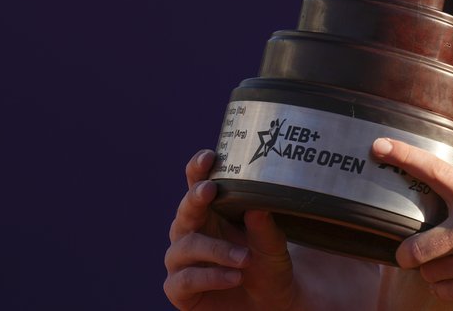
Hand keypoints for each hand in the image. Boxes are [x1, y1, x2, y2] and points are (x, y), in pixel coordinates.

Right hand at [162, 150, 300, 309]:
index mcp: (210, 212)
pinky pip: (185, 279)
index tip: (209, 156)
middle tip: (209, 190)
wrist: (270, 304)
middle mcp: (190, 232)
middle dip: (195, 199)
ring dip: (216, 249)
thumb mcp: (273, 245)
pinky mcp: (179, 289)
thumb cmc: (267, 265)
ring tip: (244, 258)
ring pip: (186, 246)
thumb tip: (258, 204)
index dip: (197, 168)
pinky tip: (233, 277)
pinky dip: (211, 277)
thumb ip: (264, 226)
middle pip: (184, 210)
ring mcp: (182, 261)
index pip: (197, 184)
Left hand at [372, 138, 452, 304]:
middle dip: (406, 254)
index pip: (433, 171)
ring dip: (434, 272)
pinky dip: (447, 289)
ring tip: (446, 267)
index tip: (379, 147)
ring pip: (431, 274)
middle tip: (406, 254)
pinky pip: (448, 294)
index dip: (403, 156)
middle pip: (416, 248)